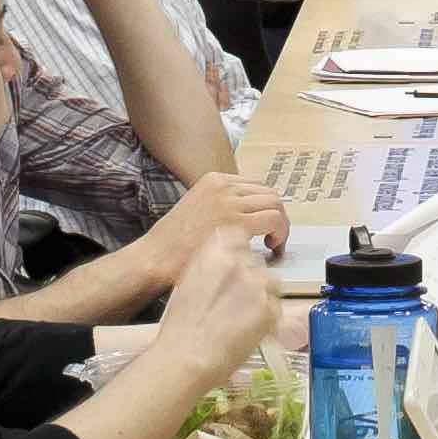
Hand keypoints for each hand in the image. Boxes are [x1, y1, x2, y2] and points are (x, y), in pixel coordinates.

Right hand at [105, 174, 288, 310]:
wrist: (156, 257)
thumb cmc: (173, 244)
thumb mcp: (197, 209)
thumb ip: (221, 206)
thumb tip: (247, 214)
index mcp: (214, 180)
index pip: (256, 186)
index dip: (266, 207)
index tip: (266, 226)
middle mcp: (223, 186)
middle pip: (270, 194)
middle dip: (277, 216)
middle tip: (274, 238)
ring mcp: (230, 202)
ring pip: (275, 205)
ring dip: (281, 226)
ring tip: (274, 245)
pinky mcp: (236, 222)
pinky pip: (274, 221)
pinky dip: (280, 234)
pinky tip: (271, 249)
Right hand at [156, 230, 279, 383]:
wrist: (187, 356)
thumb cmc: (180, 327)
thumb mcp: (186, 282)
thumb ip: (209, 267)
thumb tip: (223, 266)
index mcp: (214, 251)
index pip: (239, 237)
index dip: (240, 254)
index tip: (237, 266)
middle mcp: (237, 262)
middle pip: (256, 261)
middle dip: (251, 278)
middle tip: (237, 300)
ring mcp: (256, 284)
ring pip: (271, 281)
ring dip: (262, 294)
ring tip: (244, 316)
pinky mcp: (270, 307)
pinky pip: (276, 305)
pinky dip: (268, 316)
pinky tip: (250, 328)